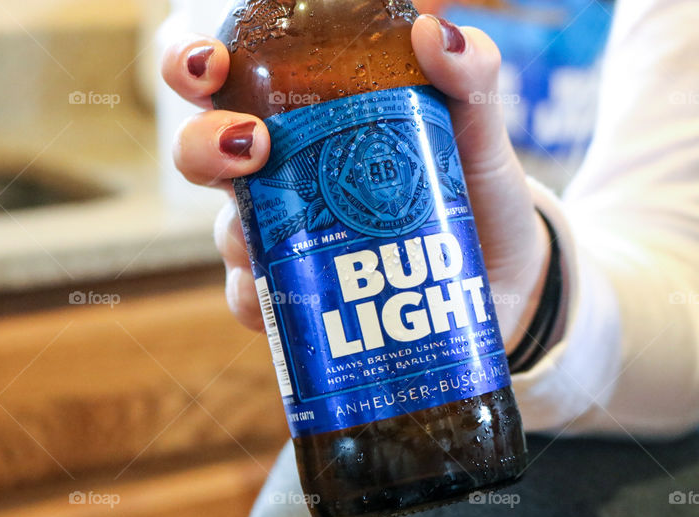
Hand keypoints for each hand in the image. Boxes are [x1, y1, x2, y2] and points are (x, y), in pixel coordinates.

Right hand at [160, 17, 549, 346]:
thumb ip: (466, 78)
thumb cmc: (471, 184)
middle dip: (202, 144)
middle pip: (203, 152)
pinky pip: (256, 300)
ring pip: (227, 232)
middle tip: (248, 143)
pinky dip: (261, 298)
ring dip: (239, 229)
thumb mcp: (475, 127)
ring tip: (278, 232)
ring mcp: (287, 237)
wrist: (505, 269)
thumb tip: (437, 34)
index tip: (210, 62)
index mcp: (308, 115)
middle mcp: (283, 173)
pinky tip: (291, 297)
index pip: (227, 75)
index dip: (193, 61)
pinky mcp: (302, 296)